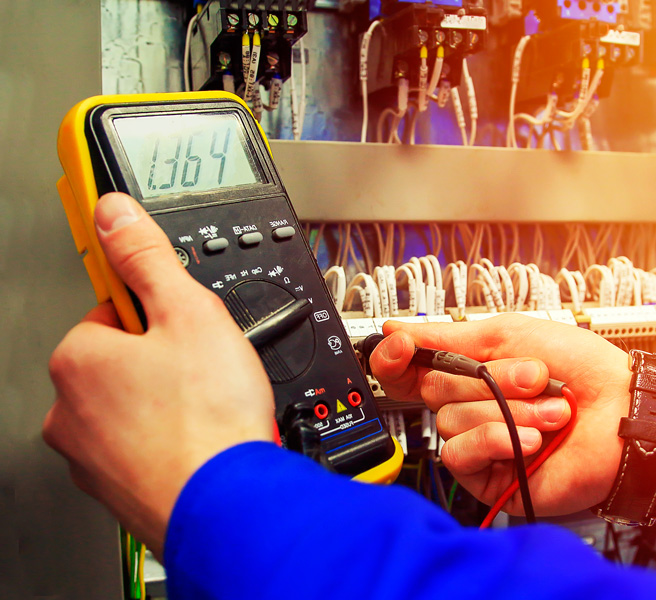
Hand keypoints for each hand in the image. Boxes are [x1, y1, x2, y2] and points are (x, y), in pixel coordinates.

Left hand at [43, 193, 273, 557]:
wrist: (227, 505)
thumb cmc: (207, 420)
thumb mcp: (190, 312)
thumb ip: (148, 257)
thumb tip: (115, 213)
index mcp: (77, 358)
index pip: (114, 311)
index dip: (160, 312)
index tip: (182, 323)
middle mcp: (68, 411)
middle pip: (124, 361)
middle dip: (165, 360)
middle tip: (207, 369)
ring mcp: (90, 456)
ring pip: (134, 407)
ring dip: (169, 402)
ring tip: (210, 407)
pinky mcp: (117, 489)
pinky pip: (144, 447)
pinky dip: (171, 440)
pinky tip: (203, 438)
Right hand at [370, 315, 655, 516]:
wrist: (624, 414)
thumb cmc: (583, 370)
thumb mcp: (511, 335)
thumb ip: (448, 337)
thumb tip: (396, 332)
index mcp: (473, 370)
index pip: (412, 367)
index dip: (397, 357)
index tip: (402, 346)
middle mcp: (472, 405)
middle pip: (433, 389)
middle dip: (489, 379)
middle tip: (535, 377)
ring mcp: (481, 440)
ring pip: (450, 421)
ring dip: (506, 411)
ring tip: (550, 412)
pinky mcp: (489, 475)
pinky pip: (460, 453)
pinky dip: (496, 439)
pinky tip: (531, 440)